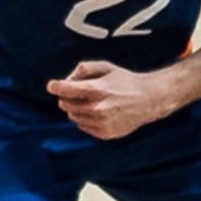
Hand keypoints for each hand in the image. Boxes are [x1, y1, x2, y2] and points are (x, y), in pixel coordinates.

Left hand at [47, 61, 179, 141]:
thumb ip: (84, 69)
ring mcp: (100, 123)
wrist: (149, 100)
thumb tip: (65, 81)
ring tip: (92, 101)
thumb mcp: (106, 67)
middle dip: (67, 96)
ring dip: (76, 108)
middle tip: (78, 91)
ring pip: (72, 116)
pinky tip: (99, 111)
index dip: (55, 86)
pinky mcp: (104, 133)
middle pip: (65, 104)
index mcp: (97, 90)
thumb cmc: (125, 81)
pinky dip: (86, 119)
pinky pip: (82, 126)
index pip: (65, 90)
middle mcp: (97, 108)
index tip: (52, 85)